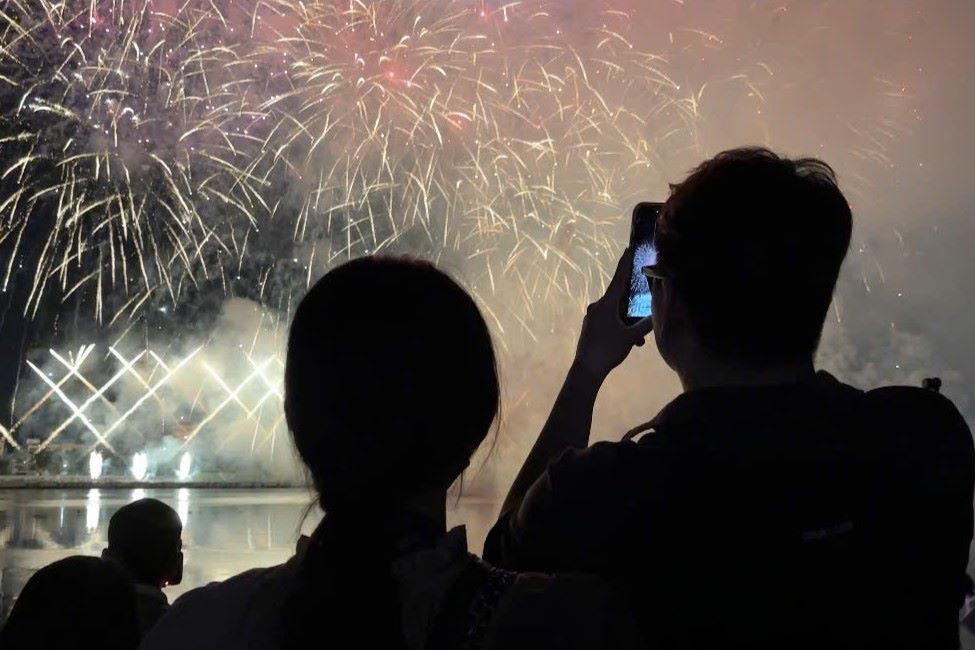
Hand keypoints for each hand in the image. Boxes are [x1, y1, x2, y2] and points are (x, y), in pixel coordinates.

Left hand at [574, 249, 653, 379]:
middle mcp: (597, 306)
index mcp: (606, 304)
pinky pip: (608, 320)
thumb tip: (657, 315)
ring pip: (615, 312)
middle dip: (633, 303)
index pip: (618, 279)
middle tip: (644, 299)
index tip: (628, 249)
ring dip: (628, 322)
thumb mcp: (630, 337)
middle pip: (619, 297)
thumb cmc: (608, 350)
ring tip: (638, 339)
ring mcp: (592, 316)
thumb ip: (645, 324)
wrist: (586, 369)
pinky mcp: (590, 326)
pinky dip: (620, 327)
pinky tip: (629, 341)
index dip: (624, 264)